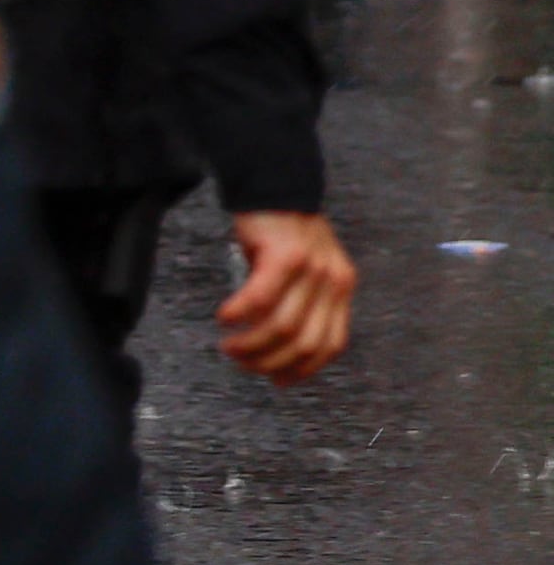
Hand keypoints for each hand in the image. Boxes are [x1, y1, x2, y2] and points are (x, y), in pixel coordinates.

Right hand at [216, 210, 354, 382]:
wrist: (274, 184)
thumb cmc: (280, 230)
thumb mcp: (303, 270)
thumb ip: (299, 301)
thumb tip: (276, 343)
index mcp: (340, 288)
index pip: (330, 344)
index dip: (303, 368)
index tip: (277, 380)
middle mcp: (333, 281)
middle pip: (305, 342)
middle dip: (270, 361)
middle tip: (241, 361)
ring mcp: (311, 269)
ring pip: (282, 326)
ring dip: (251, 344)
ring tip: (228, 345)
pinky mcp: (285, 255)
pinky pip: (260, 297)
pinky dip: (239, 313)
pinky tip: (223, 317)